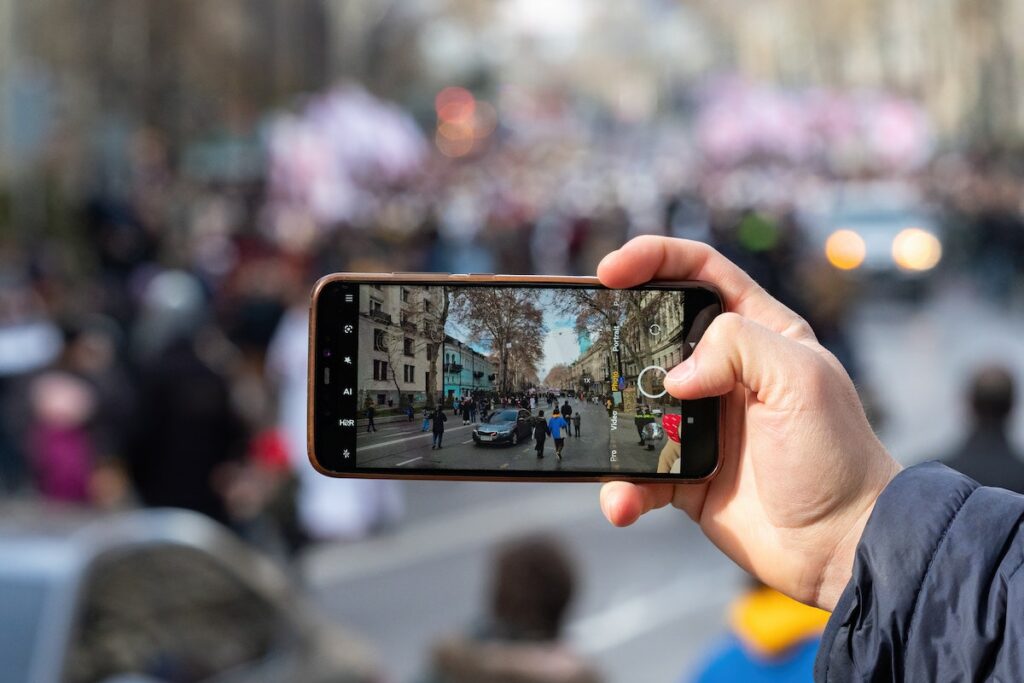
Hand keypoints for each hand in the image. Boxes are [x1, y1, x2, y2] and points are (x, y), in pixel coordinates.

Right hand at [597, 236, 900, 609]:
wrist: (838, 546)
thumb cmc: (836, 457)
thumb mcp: (802, 379)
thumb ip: (739, 346)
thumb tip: (675, 376)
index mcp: (760, 332)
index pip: (700, 272)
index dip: (654, 258)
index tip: (610, 270)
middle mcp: (726, 372)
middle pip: (653, 333)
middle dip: (614, 335)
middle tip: (582, 343)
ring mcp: (700, 422)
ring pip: (634, 404)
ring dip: (611, 422)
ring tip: (598, 439)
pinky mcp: (684, 473)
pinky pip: (636, 472)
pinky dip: (623, 489)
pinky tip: (623, 503)